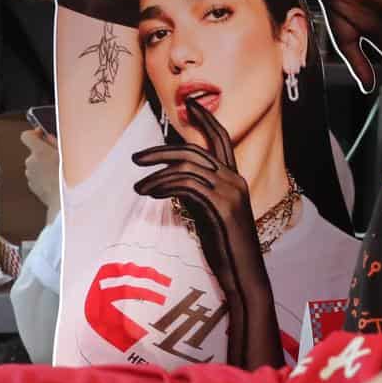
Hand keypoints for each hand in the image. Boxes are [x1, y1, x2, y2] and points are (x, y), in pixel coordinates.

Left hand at [22, 128, 60, 221]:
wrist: (64, 200)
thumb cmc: (68, 177)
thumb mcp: (66, 153)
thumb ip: (55, 142)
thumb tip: (48, 137)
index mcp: (39, 151)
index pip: (26, 136)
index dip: (33, 134)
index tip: (41, 135)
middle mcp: (31, 163)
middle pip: (33, 153)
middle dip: (43, 154)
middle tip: (57, 158)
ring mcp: (30, 176)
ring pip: (35, 166)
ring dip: (44, 167)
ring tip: (58, 172)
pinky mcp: (33, 187)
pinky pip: (37, 178)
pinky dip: (44, 178)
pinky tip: (55, 181)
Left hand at [131, 100, 284, 368]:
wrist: (245, 279)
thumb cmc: (226, 251)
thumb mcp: (210, 216)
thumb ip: (198, 194)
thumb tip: (174, 183)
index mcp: (235, 180)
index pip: (221, 140)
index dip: (207, 119)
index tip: (190, 104)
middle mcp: (235, 181)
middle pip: (196, 150)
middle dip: (162, 149)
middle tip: (136, 157)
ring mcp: (230, 193)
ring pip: (187, 168)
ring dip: (156, 175)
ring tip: (137, 186)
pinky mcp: (221, 207)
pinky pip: (186, 186)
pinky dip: (163, 186)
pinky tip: (149, 193)